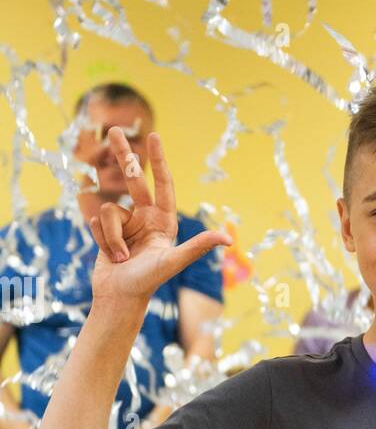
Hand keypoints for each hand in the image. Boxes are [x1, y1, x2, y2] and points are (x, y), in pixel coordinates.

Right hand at [80, 128, 230, 305]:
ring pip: (109, 209)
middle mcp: (145, 218)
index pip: (163, 184)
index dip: (158, 160)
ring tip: (121, 256)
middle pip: (133, 179)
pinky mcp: (106, 231)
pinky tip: (109, 255)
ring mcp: (125, 224)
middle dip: (125, 155)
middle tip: (115, 130)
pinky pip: (96, 221)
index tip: (154, 136)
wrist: (119, 299)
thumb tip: (227, 239)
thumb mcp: (174, 262)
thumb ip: (198, 247)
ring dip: (112, 235)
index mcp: (164, 221)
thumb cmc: (148, 282)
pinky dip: (101, 240)